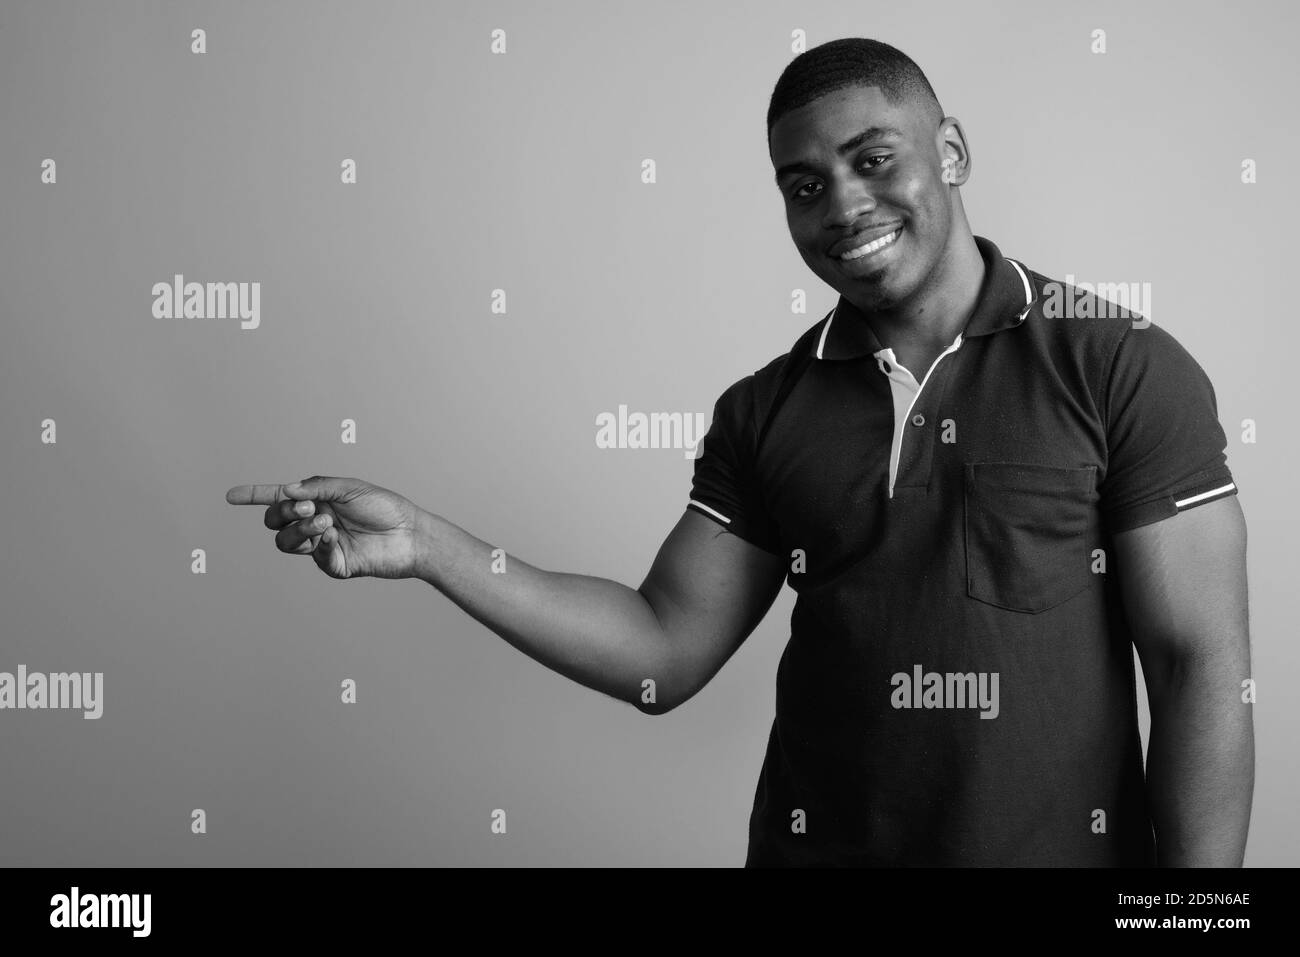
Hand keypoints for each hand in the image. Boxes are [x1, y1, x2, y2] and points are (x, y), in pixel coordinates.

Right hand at [225, 475, 423, 579]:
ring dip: (299, 529)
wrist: (410, 534)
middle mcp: (315, 522)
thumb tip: (285, 490)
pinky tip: (334, 536)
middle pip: (276, 522)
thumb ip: (317, 487)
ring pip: (286, 542)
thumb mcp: (350, 488)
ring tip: (325, 522)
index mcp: (317, 500)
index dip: (254, 496)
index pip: (279, 498)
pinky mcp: (333, 564)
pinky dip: (319, 544)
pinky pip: (313, 557)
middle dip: (283, 512)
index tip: (230, 496)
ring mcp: (321, 545)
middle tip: (308, 507)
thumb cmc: (384, 507)